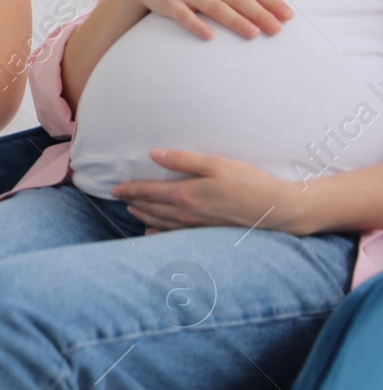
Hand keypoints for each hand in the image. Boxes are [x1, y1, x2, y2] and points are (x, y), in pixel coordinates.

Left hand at [110, 149, 305, 233]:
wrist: (276, 209)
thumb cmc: (248, 182)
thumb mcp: (216, 163)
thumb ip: (183, 159)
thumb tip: (154, 155)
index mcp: (185, 193)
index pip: (147, 192)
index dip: (129, 190)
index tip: (115, 189)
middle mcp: (186, 213)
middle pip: (150, 208)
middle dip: (132, 202)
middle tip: (119, 197)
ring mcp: (195, 226)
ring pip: (160, 222)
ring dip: (143, 216)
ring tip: (132, 210)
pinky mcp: (206, 233)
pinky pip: (175, 234)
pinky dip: (159, 233)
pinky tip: (151, 233)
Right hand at [118, 0, 291, 39]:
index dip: (270, 0)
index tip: (287, 15)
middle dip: (260, 13)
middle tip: (278, 29)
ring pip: (215, 7)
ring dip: (235, 20)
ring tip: (253, 34)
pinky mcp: (169, 3)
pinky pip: (184, 16)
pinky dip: (197, 25)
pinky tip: (210, 36)